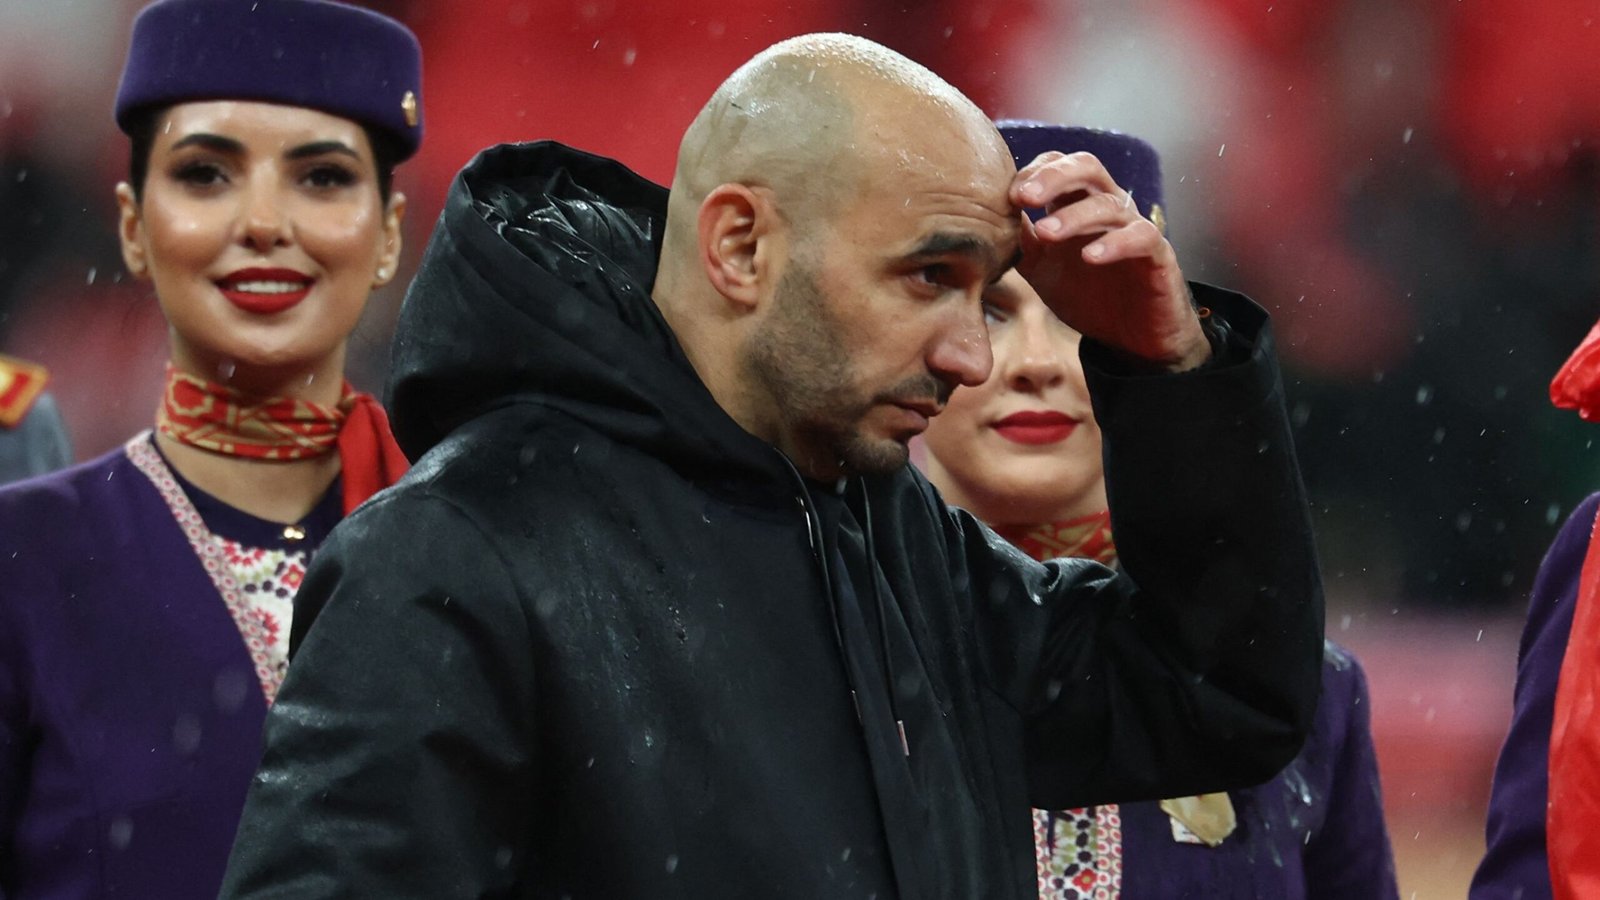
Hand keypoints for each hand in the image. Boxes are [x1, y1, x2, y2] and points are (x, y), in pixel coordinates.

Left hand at [1011, 151, 1209, 371]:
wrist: (1130, 338)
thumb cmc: (1086, 294)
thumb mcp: (1041, 268)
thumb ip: (1019, 240)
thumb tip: (986, 216)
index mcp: (1076, 203)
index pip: (1057, 165)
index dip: (1032, 172)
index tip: (1007, 194)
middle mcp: (1106, 207)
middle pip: (1086, 167)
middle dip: (1053, 176)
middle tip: (1024, 196)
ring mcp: (1133, 227)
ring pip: (1108, 203)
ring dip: (1074, 215)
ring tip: (1046, 232)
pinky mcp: (1157, 254)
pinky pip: (1141, 237)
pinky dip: (1115, 243)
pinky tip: (1090, 257)